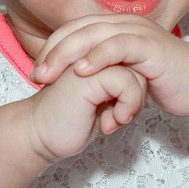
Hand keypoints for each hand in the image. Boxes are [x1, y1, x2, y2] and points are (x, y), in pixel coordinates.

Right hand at [27, 64, 147, 163]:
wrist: (41, 136)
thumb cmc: (71, 121)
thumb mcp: (101, 99)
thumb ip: (117, 82)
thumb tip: (147, 78)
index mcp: (91, 53)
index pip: (132, 59)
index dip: (134, 88)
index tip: (120, 112)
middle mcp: (89, 51)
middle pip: (137, 64)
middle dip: (136, 95)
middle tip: (118, 118)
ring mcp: (88, 60)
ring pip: (135, 73)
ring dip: (132, 103)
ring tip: (112, 121)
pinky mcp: (89, 75)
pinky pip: (127, 83)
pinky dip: (126, 106)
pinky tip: (108, 124)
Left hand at [30, 15, 188, 119]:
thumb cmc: (164, 81)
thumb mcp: (125, 75)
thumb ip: (104, 71)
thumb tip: (75, 81)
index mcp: (116, 27)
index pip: (75, 30)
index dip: (52, 48)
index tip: (36, 72)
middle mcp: (125, 24)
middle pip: (79, 30)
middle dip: (53, 52)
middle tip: (36, 75)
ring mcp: (139, 32)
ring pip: (95, 34)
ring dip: (68, 54)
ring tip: (50, 74)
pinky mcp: (152, 46)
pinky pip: (120, 46)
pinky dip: (99, 56)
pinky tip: (82, 70)